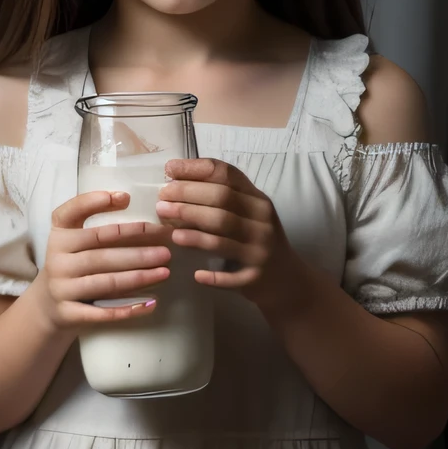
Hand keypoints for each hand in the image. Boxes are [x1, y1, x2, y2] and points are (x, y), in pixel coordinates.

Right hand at [33, 190, 174, 333]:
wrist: (47, 307)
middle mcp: (56, 260)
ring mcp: (61, 288)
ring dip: (138, 277)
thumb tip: (127, 200)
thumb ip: (96, 227)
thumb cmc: (71, 267)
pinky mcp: (68, 312)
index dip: (94, 203)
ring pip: (105, 282)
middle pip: (100, 253)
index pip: (70, 214)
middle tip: (166, 251)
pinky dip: (128, 309)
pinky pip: (102, 313)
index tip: (126, 198)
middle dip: (136, 251)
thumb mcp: (73, 243)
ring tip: (165, 272)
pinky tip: (151, 303)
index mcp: (59, 237)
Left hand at [158, 158, 309, 308]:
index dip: (195, 169)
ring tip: (168, 228)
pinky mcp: (256, 276)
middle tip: (161, 200)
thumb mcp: (245, 213)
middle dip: (187, 197)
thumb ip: (218, 197)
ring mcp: (261, 247)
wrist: (286, 279)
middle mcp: (261, 219)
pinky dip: (214, 276)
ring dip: (193, 229)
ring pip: (223, 232)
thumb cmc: (253, 240)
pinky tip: (197, 274)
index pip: (227, 175)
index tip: (168, 169)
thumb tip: (173, 180)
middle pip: (222, 199)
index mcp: (256, 199)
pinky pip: (232, 276)